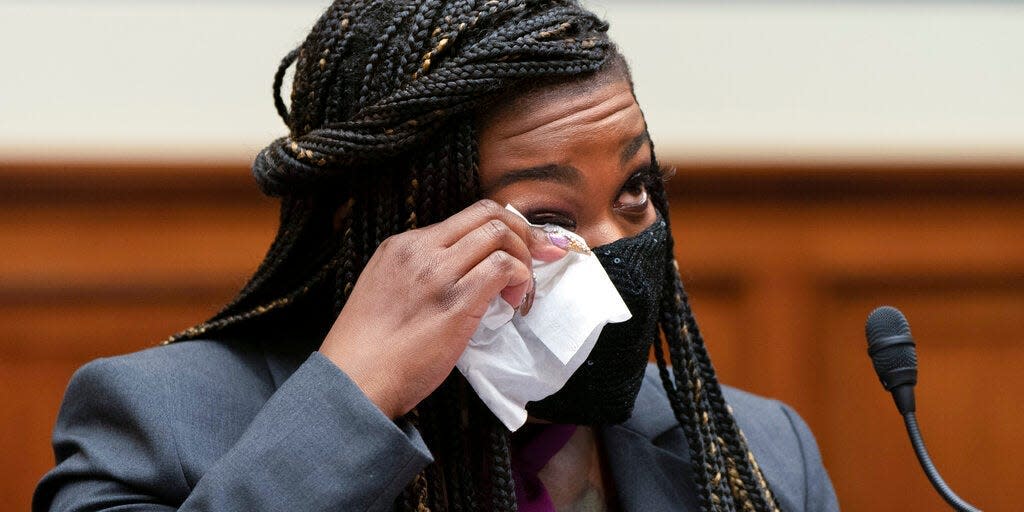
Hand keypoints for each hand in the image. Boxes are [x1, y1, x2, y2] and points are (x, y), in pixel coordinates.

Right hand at [319, 199, 567, 418]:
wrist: (354, 381)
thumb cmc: (370, 351)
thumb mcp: (387, 292)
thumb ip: (422, 275)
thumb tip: (468, 275)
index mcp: (402, 245)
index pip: (467, 216)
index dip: (505, 226)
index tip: (524, 244)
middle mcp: (420, 250)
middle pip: (489, 214)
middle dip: (525, 231)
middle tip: (542, 256)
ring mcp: (437, 273)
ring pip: (499, 234)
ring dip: (524, 258)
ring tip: (521, 290)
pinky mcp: (455, 301)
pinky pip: (502, 268)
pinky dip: (520, 278)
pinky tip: (515, 301)